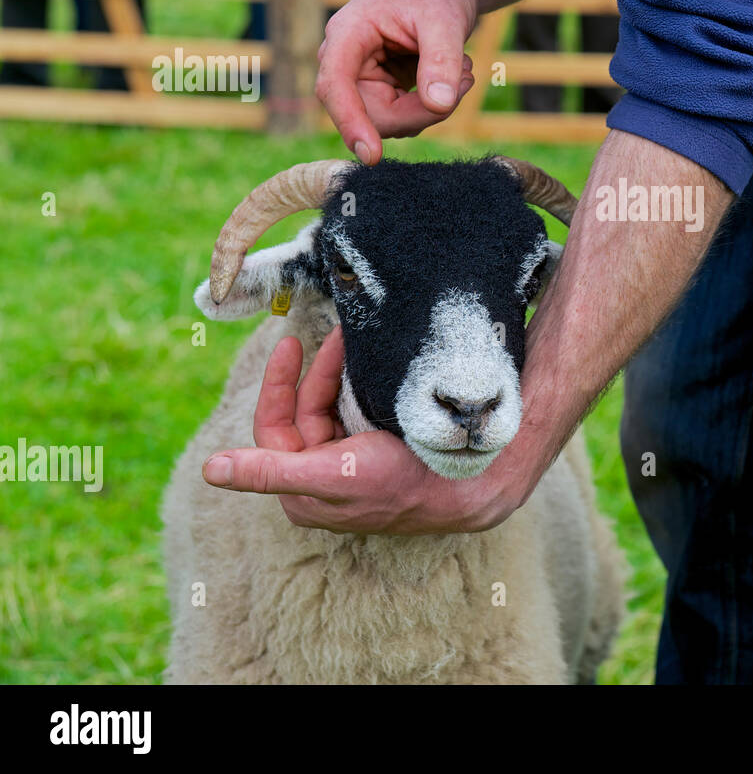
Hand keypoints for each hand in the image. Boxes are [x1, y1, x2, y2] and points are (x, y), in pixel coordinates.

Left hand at [200, 328, 535, 533]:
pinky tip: (371, 366)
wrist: (467, 487)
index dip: (279, 384)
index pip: (275, 427)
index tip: (290, 343)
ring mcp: (351, 466)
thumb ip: (269, 471)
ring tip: (356, 343)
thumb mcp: (330, 474)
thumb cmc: (398, 483)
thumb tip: (210, 471)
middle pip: (306, 413)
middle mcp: (321, 480)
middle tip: (341, 336)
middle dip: (321, 372)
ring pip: (333, 408)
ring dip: (342, 374)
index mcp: (301, 491)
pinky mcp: (378, 454)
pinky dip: (361, 385)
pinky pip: (358, 411)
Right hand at [315, 0, 478, 164]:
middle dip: (422, 110)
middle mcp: (346, 62)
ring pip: (393, 123)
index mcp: (346, 36)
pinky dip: (436, 104)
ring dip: (435, 106)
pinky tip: (455, 73)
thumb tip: (439, 105)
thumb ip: (441, 60)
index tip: (372, 156)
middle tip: (464, 80)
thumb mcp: (446, 17)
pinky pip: (407, 118)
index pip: (335, 87)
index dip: (351, 123)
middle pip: (371, 115)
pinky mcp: (383, 92)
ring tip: (462, 67)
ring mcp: (363, 80)